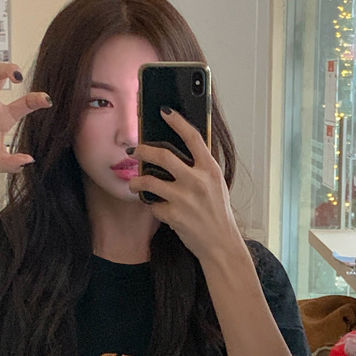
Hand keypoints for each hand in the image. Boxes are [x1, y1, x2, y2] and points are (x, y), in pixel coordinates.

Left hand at [127, 108, 241, 263]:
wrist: (222, 244)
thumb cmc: (218, 215)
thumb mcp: (217, 185)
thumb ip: (201, 169)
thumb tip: (180, 154)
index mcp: (210, 169)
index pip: (193, 137)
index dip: (177, 121)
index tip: (164, 111)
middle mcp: (197, 181)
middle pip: (162, 156)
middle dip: (143, 151)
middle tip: (134, 151)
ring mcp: (184, 198)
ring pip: (149, 181)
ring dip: (137, 181)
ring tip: (134, 183)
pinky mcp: (174, 215)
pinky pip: (153, 205)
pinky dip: (152, 206)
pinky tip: (156, 207)